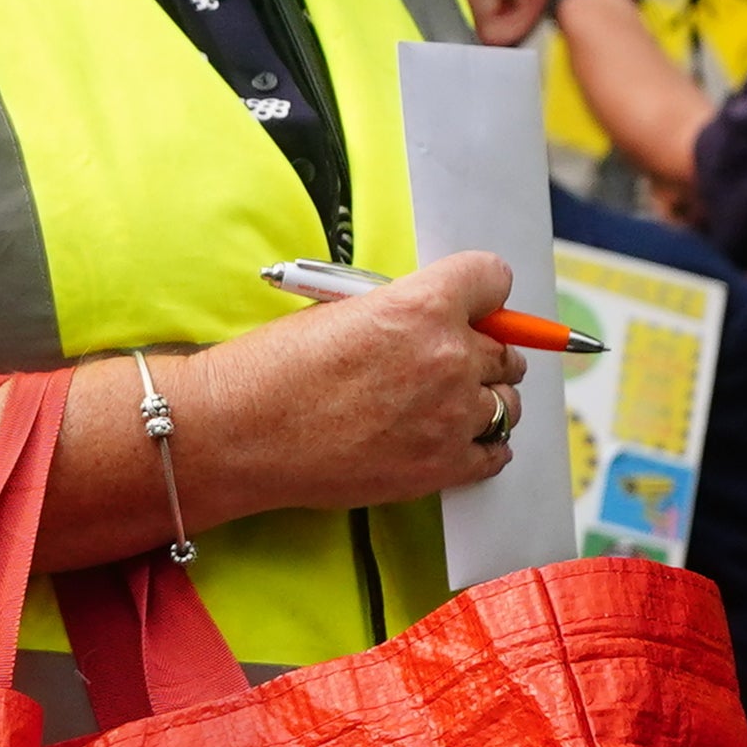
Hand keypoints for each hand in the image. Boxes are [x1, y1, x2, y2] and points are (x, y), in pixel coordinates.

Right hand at [186, 250, 528, 521]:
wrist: (239, 435)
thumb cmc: (273, 370)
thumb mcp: (340, 311)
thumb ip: (403, 312)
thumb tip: (438, 322)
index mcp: (422, 305)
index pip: (492, 278)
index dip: (479, 292)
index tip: (471, 305)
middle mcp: (448, 357)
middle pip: (506, 347)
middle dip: (480, 350)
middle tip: (443, 362)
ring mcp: (451, 417)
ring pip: (507, 402)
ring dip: (482, 400)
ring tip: (442, 405)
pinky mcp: (443, 467)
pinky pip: (496, 453)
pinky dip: (479, 445)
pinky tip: (449, 438)